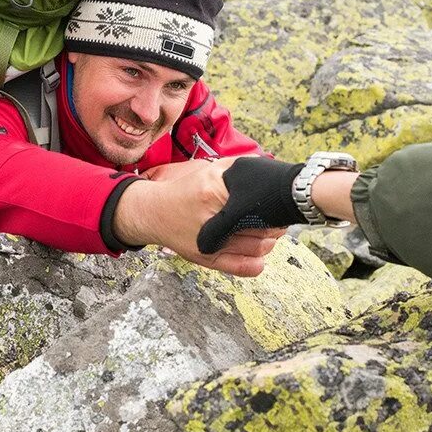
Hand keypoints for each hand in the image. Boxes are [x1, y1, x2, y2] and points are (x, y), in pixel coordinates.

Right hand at [113, 157, 281, 276]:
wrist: (153, 213)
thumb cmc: (184, 192)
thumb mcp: (208, 171)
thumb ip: (236, 166)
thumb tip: (266, 165)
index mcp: (214, 192)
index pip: (258, 203)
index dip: (274, 205)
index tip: (277, 204)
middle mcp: (213, 218)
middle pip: (262, 227)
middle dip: (276, 225)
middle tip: (278, 221)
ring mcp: (211, 241)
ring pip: (257, 248)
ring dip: (270, 242)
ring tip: (269, 235)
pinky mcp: (207, 258)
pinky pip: (242, 267)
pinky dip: (257, 264)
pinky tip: (259, 255)